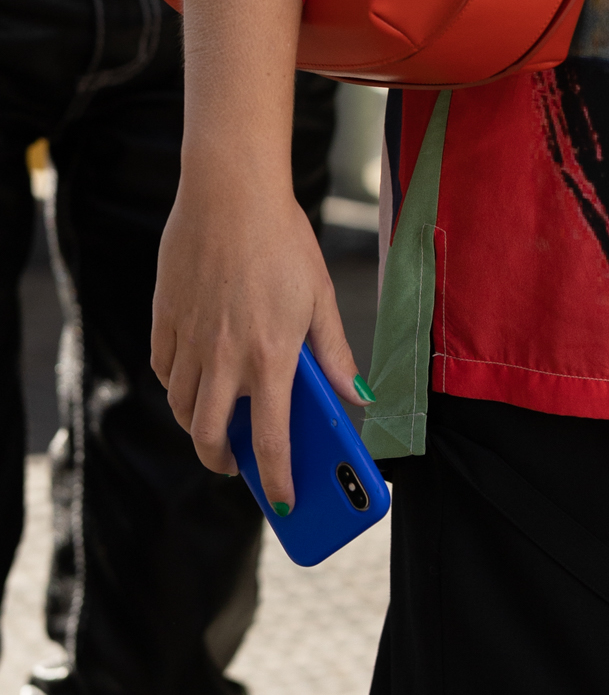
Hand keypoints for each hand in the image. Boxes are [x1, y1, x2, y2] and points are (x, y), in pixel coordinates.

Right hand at [152, 167, 357, 511]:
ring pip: (183, 407)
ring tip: (220, 421)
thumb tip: (356, 397)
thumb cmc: (283, 241)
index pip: (272, 442)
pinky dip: (177, 385)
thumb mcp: (320, 297)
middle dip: (223, 463)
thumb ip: (334, 353)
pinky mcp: (165, 319)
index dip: (277, 481)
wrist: (230, 191)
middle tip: (236, 464)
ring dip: (200, 424)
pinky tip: (194, 379)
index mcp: (269, 357)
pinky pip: (164, 370)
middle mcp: (223, 357)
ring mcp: (189, 340)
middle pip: (209, 438)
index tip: (284, 502)